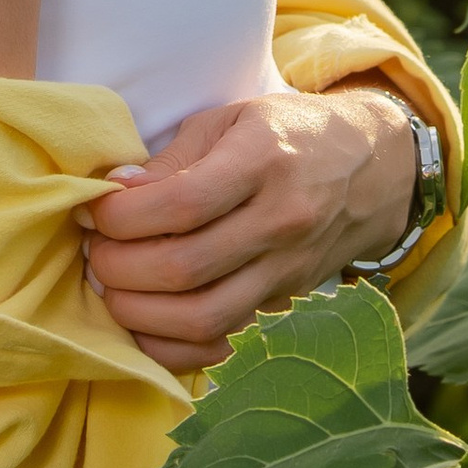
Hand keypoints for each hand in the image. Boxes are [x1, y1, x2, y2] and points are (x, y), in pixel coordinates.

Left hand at [78, 85, 419, 372]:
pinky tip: (144, 323)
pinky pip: (222, 346)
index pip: (180, 205)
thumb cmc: (287, 133)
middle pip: (183, 268)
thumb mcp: (230, 119)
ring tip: (112, 286)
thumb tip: (112, 192)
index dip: (121, 216)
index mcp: (263, 161)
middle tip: (95, 250)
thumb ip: (170, 159)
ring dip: (138, 312)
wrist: (372, 168)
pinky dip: (172, 347)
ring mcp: (287, 271)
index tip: (94, 211)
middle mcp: (281, 221)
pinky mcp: (285, 305)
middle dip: (118, 266)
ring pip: (201, 318)